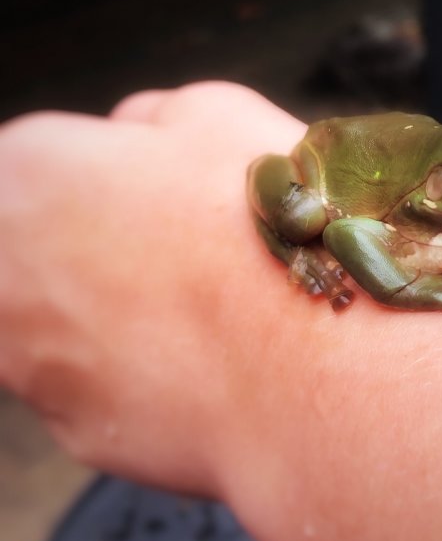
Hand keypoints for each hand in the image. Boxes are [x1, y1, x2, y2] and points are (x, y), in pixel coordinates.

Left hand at [0, 81, 303, 493]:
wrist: (310, 364)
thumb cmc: (266, 228)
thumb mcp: (218, 114)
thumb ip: (151, 115)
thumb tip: (131, 134)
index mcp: (28, 171)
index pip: (27, 162)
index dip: (92, 168)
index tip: (138, 183)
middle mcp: (3, 269)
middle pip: (34, 244)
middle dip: (91, 236)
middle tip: (173, 242)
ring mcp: (29, 360)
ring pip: (63, 316)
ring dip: (114, 303)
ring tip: (203, 301)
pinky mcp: (73, 427)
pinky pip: (100, 381)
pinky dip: (143, 366)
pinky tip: (206, 354)